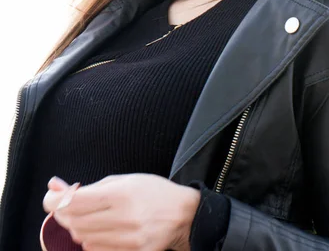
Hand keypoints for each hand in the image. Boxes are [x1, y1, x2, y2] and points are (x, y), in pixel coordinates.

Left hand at [43, 173, 200, 250]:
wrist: (182, 214)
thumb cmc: (152, 192)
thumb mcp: (123, 180)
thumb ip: (89, 187)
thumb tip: (55, 187)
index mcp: (121, 194)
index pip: (75, 203)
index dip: (56, 201)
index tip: (51, 199)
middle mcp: (124, 218)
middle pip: (75, 224)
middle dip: (66, 215)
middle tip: (71, 207)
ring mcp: (128, 241)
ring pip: (83, 240)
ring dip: (79, 229)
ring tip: (91, 218)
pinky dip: (92, 242)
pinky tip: (101, 232)